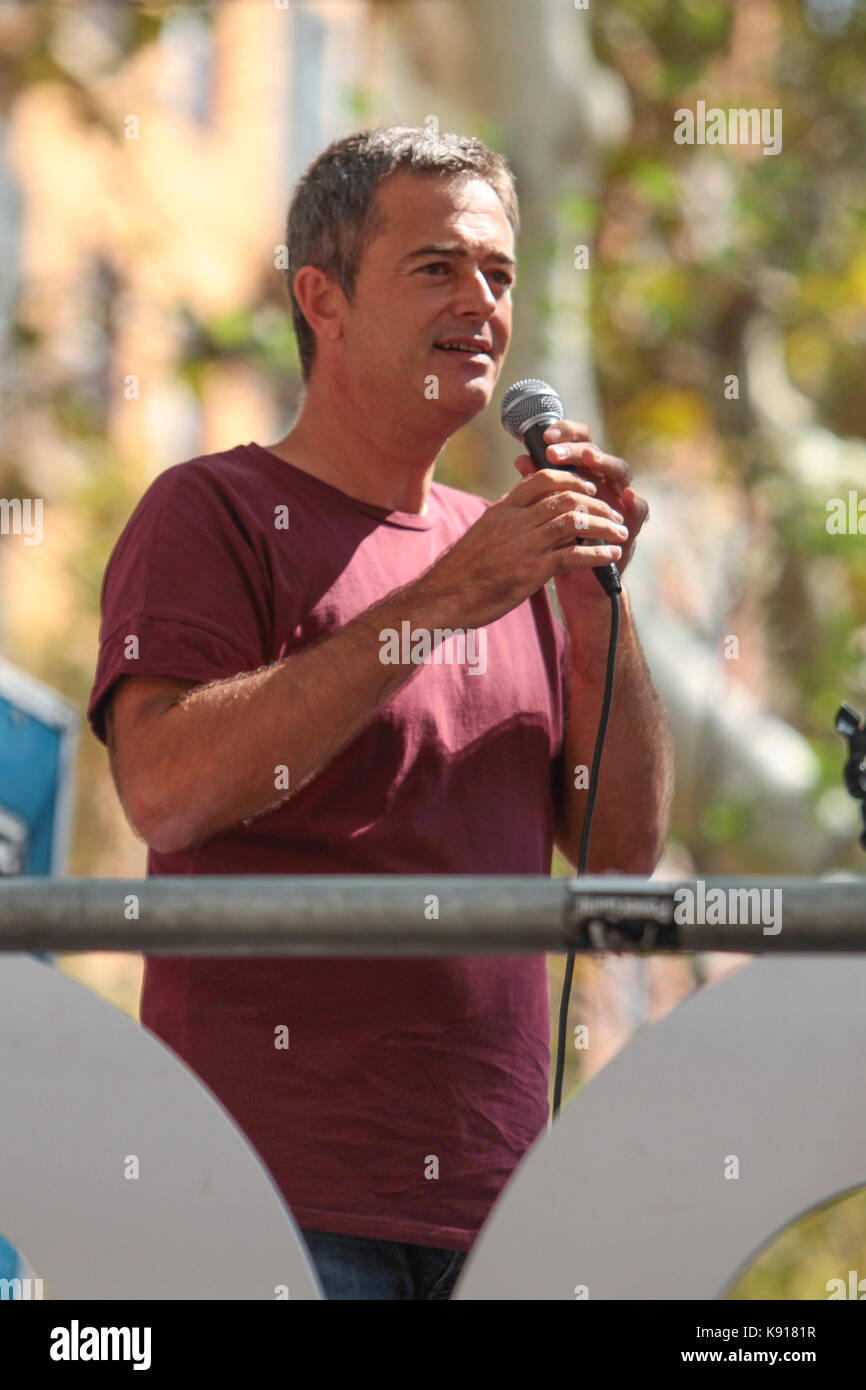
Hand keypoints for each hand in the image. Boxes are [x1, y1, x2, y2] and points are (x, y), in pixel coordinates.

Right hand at [416, 452, 626, 629]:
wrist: (444, 598)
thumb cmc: (463, 569)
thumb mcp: (483, 532)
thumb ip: (507, 517)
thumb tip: (525, 505)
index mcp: (503, 509)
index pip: (544, 478)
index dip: (573, 478)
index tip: (589, 488)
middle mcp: (515, 521)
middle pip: (566, 497)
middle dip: (598, 504)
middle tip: (614, 514)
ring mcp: (523, 545)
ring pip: (575, 522)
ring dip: (605, 526)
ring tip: (620, 533)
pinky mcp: (530, 571)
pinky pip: (573, 555)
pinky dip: (597, 554)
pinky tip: (610, 556)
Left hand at [514, 418, 648, 605]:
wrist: (575, 579)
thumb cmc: (557, 540)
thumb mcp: (544, 512)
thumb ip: (538, 485)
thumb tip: (521, 458)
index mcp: (582, 473)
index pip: (576, 442)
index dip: (563, 433)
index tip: (543, 435)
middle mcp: (602, 481)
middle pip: (595, 452)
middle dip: (575, 448)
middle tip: (554, 450)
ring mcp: (619, 499)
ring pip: (620, 472)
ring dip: (604, 464)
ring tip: (589, 459)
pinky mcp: (631, 523)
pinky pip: (639, 509)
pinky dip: (634, 502)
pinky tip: (626, 496)